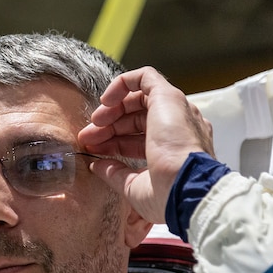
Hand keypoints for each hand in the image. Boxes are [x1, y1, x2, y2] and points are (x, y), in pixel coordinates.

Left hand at [78, 66, 214, 222]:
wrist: (185, 189)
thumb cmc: (167, 195)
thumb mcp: (134, 187)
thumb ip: (115, 173)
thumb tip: (96, 166)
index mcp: (175, 150)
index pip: (139, 139)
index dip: (113, 142)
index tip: (93, 149)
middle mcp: (178, 128)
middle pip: (137, 119)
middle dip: (108, 126)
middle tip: (88, 136)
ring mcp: (176, 111)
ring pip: (139, 99)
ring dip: (112, 109)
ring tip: (95, 122)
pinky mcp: (169, 97)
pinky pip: (145, 77)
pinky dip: (123, 83)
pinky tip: (107, 100)